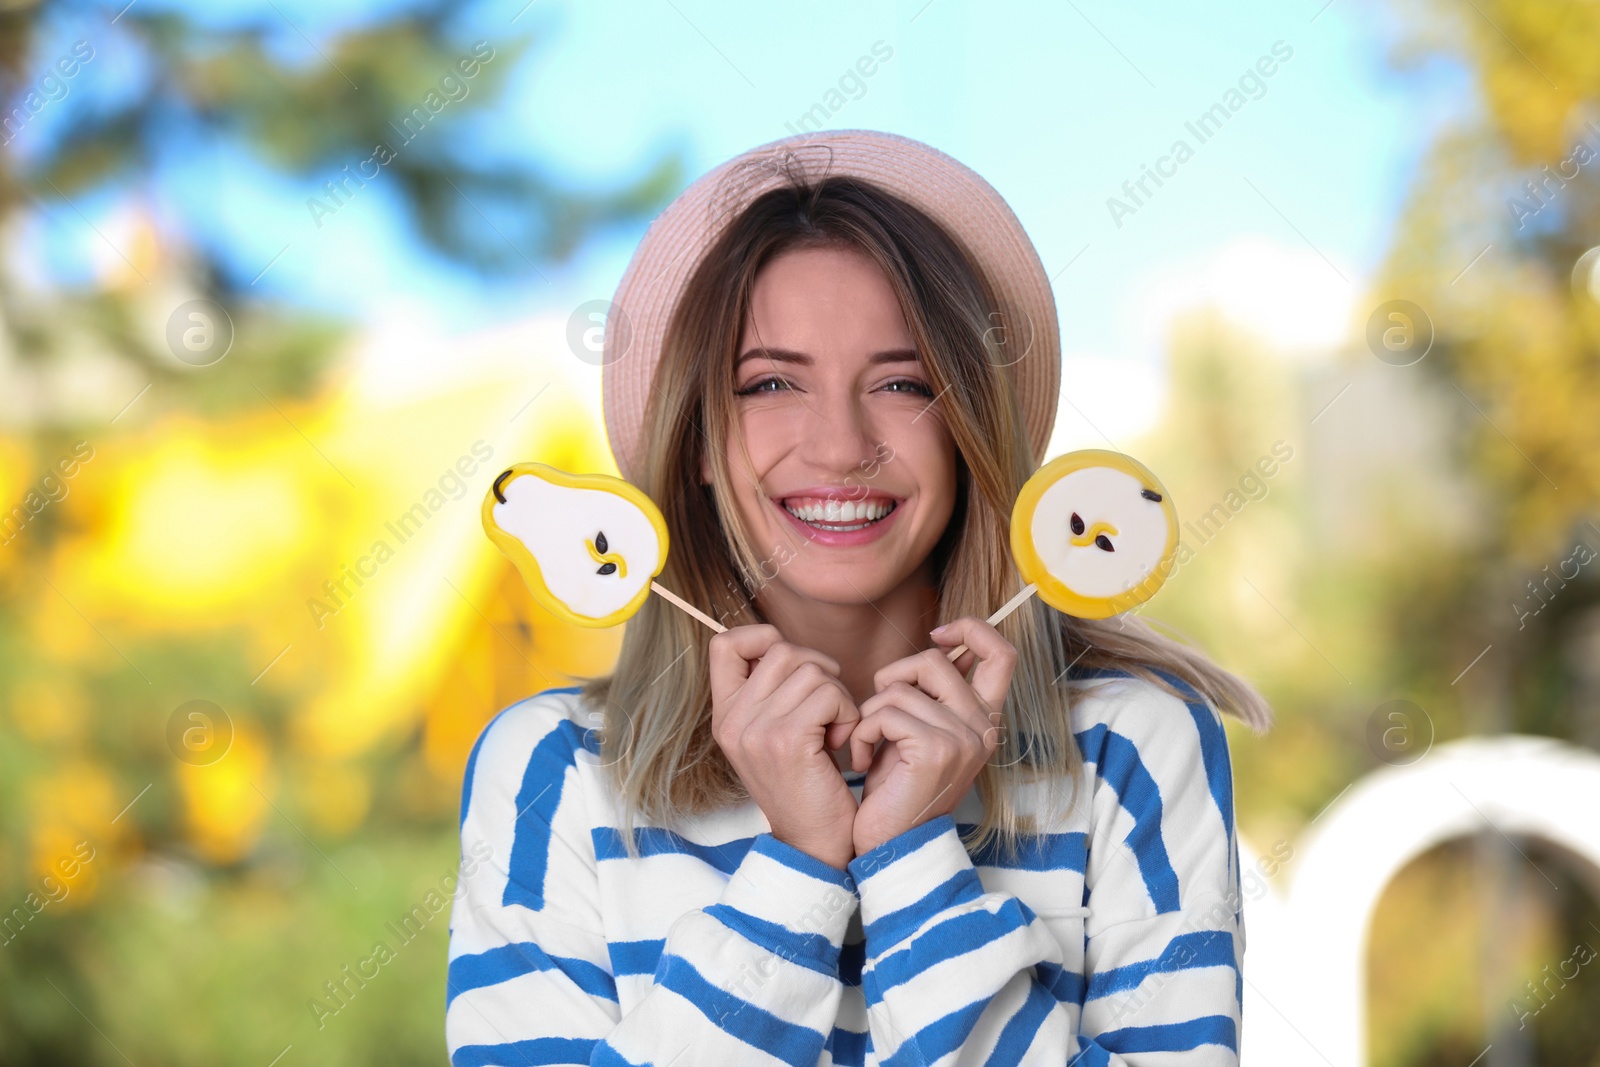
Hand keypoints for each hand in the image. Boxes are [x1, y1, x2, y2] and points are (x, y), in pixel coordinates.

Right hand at [709, 624, 861, 869]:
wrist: (814, 844)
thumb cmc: (805, 784)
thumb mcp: (772, 736)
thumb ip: (769, 693)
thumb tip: (780, 644)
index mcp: (724, 716)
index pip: (724, 645)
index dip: (762, 638)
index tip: (792, 666)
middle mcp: (732, 721)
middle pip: (782, 651)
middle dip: (818, 670)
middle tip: (828, 708)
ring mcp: (756, 730)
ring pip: (812, 671)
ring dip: (838, 696)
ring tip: (834, 730)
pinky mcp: (788, 740)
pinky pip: (829, 694)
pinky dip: (848, 713)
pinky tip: (841, 742)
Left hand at [848, 617, 1017, 856]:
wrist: (891, 845)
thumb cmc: (897, 786)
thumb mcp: (920, 730)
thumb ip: (933, 692)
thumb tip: (941, 642)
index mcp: (984, 719)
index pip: (1001, 653)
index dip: (971, 629)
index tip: (937, 635)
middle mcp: (982, 727)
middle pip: (934, 660)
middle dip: (892, 676)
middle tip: (877, 711)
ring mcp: (963, 738)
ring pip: (899, 688)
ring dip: (869, 713)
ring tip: (866, 744)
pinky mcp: (936, 750)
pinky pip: (885, 712)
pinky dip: (861, 732)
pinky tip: (860, 758)